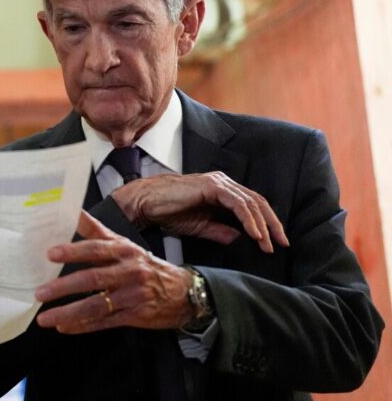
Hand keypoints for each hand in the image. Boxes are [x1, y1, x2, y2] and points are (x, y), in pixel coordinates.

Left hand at [34, 212, 194, 332]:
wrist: (183, 291)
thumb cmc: (145, 265)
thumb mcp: (124, 244)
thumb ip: (96, 230)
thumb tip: (73, 211)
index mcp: (124, 251)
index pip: (96, 248)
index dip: (73, 250)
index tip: (51, 253)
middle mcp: (128, 272)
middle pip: (93, 278)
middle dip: (64, 286)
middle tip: (40, 292)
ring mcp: (132, 295)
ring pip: (96, 305)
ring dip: (69, 312)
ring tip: (46, 317)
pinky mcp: (135, 316)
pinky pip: (105, 322)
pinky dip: (83, 326)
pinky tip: (64, 327)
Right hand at [111, 171, 288, 252]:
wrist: (146, 204)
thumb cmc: (168, 212)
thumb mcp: (200, 227)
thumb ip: (221, 231)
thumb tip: (239, 239)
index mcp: (222, 192)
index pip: (252, 206)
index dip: (267, 224)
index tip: (275, 244)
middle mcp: (224, 184)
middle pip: (258, 202)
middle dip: (272, 225)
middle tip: (281, 244)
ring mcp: (219, 182)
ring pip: (251, 203)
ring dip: (263, 225)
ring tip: (267, 244)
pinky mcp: (212, 186)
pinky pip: (238, 203)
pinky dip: (249, 220)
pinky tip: (254, 235)